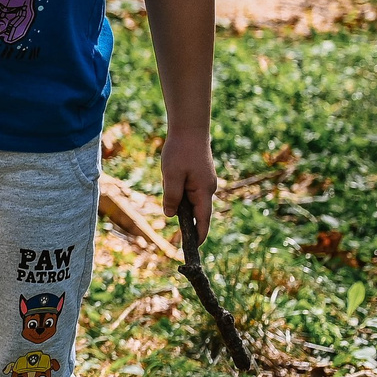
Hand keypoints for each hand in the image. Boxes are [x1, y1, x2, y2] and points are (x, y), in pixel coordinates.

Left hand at [160, 130, 218, 247]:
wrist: (190, 129)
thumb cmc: (180, 151)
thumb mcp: (171, 176)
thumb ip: (172, 197)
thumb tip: (171, 215)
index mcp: (203, 191)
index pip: (203, 220)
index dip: (199, 235)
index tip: (193, 247)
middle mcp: (207, 188)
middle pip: (196, 210)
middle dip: (183, 214)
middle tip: (171, 209)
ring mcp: (205, 181)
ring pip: (189, 198)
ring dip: (178, 197)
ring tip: (168, 177)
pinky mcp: (200, 175)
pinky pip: (188, 188)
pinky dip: (178, 188)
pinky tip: (170, 174)